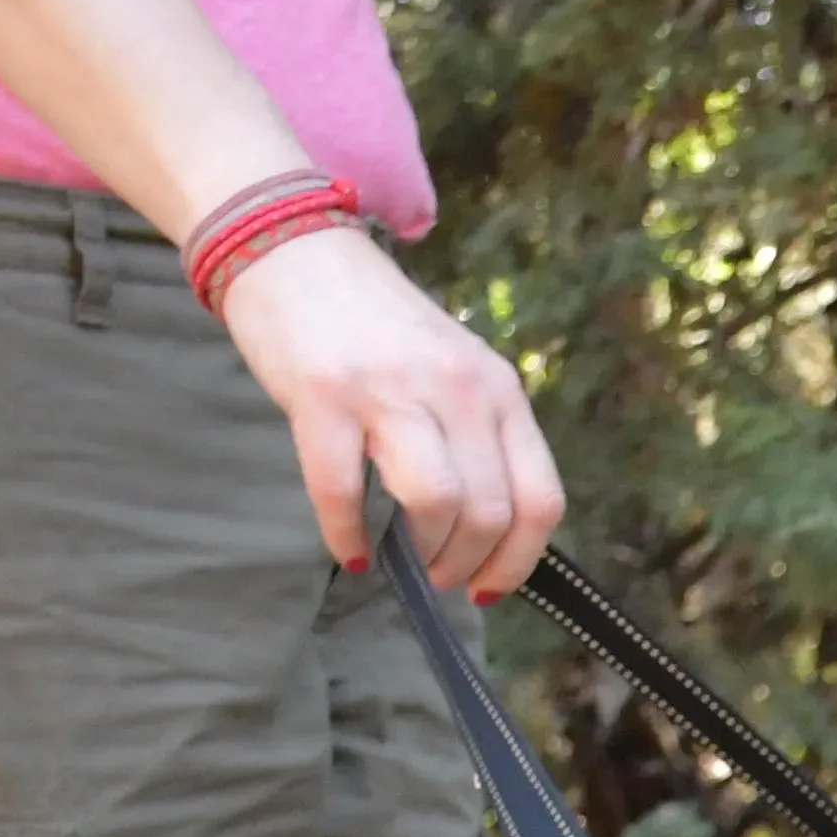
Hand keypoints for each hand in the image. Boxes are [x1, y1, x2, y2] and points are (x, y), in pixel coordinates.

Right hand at [212, 227, 564, 597]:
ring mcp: (391, 390)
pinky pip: (343, 492)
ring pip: (437, 504)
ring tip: (406, 561)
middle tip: (440, 576)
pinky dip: (347, 537)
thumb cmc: (376, 327)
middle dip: (467, 565)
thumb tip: (488, 533)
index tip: (492, 587)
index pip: (540, 498)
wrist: (296, 250)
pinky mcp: (324, 396)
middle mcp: (458, 389)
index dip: (520, 560)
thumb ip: (479, 437)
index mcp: (498, 389)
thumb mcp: (455, 372)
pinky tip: (352, 551)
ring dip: (424, 553)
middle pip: (490, 512)